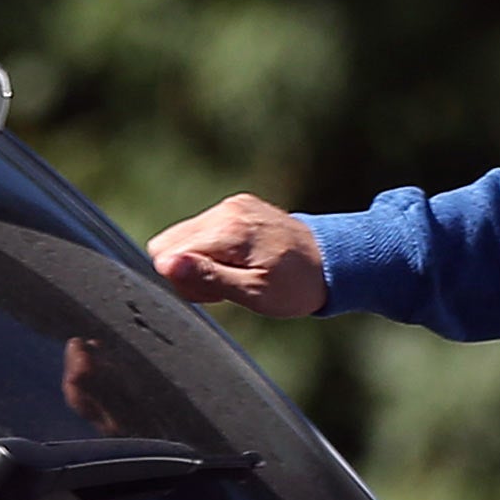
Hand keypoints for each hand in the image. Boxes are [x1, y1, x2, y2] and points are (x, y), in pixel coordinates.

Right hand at [147, 194, 326, 317]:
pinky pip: (203, 230)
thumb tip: (166, 265)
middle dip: (187, 271)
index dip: (183, 281)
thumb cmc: (297, 284)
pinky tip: (239, 263)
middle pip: (169, 243)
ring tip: (236, 275)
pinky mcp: (238, 207)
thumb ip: (208, 279)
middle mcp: (226, 210)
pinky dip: (213, 251)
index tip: (214, 292)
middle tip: (224, 287)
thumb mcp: (254, 293)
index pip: (166, 253)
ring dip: (200, 262)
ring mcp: (233, 206)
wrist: (333, 261)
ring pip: (184, 237)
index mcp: (228, 230)